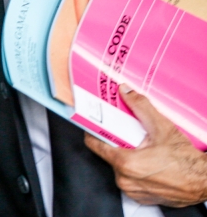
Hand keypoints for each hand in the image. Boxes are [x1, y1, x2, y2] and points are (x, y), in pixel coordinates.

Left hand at [85, 84, 206, 206]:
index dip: (95, 130)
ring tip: (142, 148)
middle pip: (109, 154)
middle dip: (118, 142)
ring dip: (128, 156)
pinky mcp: (141, 197)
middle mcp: (125, 180)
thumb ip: (141, 107)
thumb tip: (126, 92)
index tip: (96, 122)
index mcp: (125, 163)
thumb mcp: (162, 127)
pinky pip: (130, 179)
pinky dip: (136, 170)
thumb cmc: (186, 160)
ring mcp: (133, 190)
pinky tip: (148, 162)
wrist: (204, 181)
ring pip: (120, 167)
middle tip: (129, 133)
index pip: (94, 143)